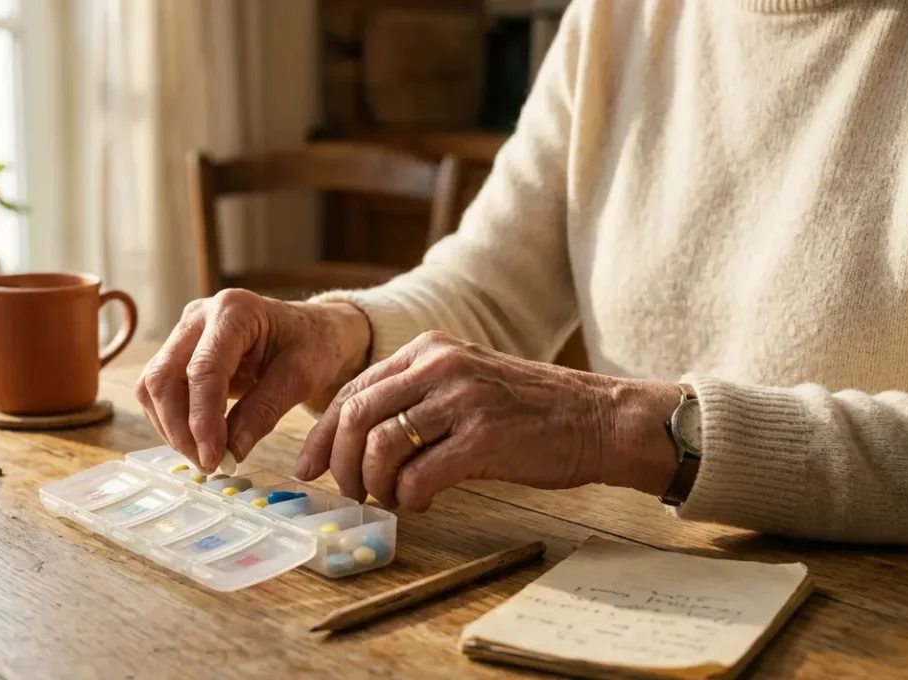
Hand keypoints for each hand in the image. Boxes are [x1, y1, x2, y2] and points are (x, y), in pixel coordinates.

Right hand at [137, 289, 371, 472]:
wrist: (314, 331)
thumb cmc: (312, 346)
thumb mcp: (299, 378)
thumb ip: (263, 412)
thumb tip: (231, 452)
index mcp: (234, 311)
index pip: (202, 369)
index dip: (202, 418)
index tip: (213, 457)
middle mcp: (199, 315)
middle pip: (163, 376)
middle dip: (179, 428)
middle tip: (207, 464)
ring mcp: (185, 332)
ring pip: (154, 386)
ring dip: (172, 428)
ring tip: (205, 457)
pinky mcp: (180, 352)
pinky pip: (161, 391)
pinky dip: (173, 421)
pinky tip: (198, 442)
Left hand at [295, 331, 681, 510]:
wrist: (597, 419)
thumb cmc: (527, 410)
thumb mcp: (463, 382)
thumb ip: (413, 397)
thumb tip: (354, 442)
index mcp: (429, 349)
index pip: (353, 389)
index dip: (323, 433)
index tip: (309, 466)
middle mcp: (441, 365)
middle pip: (357, 415)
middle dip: (341, 462)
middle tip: (348, 493)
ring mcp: (463, 399)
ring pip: (382, 446)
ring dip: (374, 484)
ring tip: (390, 499)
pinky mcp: (484, 437)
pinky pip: (420, 476)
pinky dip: (409, 498)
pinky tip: (422, 503)